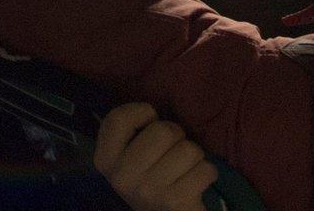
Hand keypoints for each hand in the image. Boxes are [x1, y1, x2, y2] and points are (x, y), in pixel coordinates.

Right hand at [93, 103, 216, 210]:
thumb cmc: (149, 177)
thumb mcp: (128, 155)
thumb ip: (131, 131)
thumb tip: (152, 111)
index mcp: (106, 160)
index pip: (118, 119)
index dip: (142, 112)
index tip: (150, 124)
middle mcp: (122, 177)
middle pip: (163, 131)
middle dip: (176, 135)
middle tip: (172, 150)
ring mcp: (148, 191)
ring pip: (189, 149)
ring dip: (194, 156)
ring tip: (184, 168)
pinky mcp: (175, 202)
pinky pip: (205, 169)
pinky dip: (207, 172)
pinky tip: (195, 181)